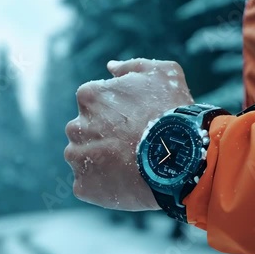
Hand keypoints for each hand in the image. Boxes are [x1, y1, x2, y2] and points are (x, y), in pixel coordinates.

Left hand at [64, 58, 193, 210]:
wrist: (179, 159)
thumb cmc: (171, 113)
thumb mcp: (162, 73)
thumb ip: (131, 66)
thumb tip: (111, 67)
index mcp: (88, 96)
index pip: (93, 103)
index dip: (115, 113)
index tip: (133, 122)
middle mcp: (75, 126)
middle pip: (85, 131)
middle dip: (103, 136)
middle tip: (131, 145)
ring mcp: (78, 158)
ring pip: (83, 158)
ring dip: (100, 161)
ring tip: (129, 166)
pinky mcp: (83, 186)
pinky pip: (88, 184)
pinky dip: (102, 185)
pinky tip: (125, 182)